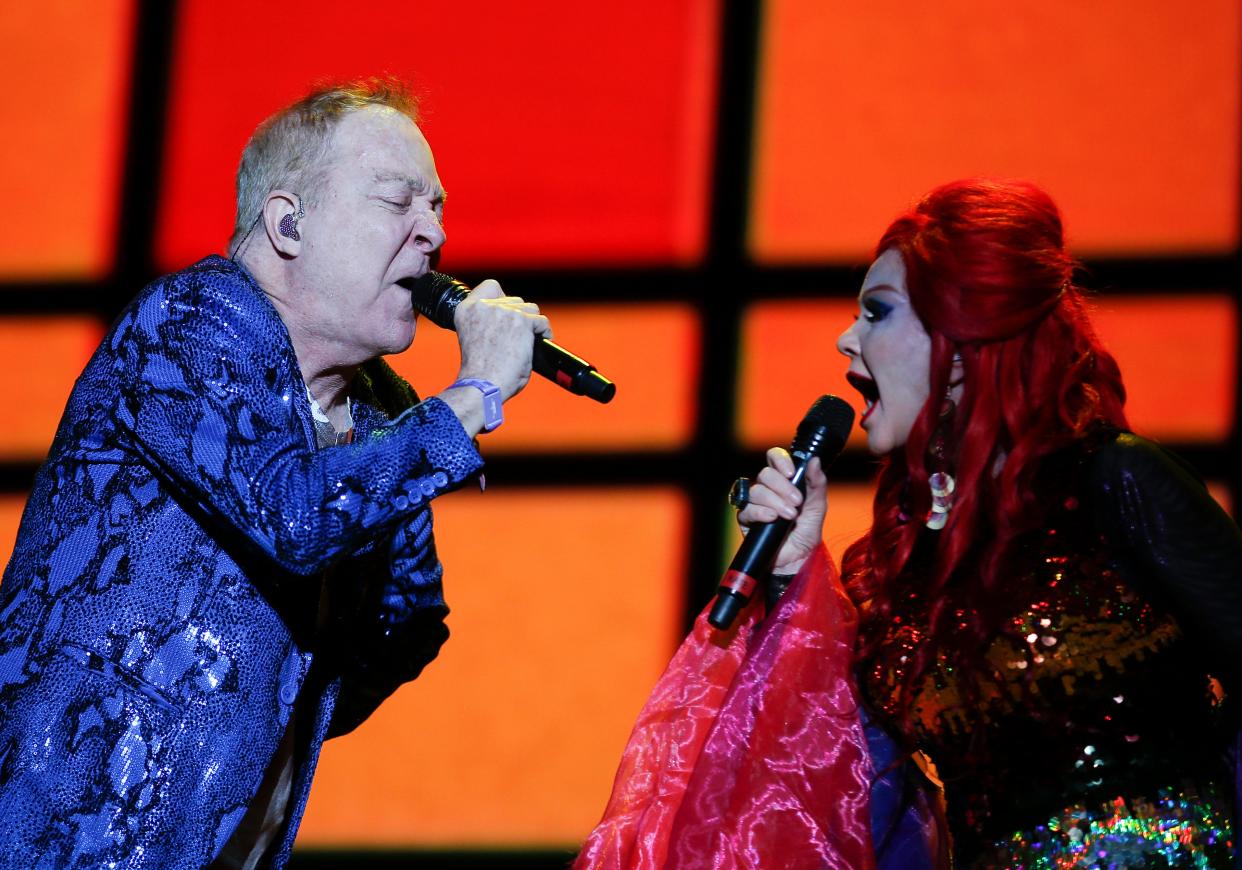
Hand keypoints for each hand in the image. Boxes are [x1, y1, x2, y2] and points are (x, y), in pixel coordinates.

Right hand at [451, 279, 550, 400]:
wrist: (483, 385)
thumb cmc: (479, 371)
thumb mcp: (473, 338)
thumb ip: (487, 324)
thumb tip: (508, 324)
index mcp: (467, 309)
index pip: (490, 286)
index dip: (502, 298)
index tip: (506, 312)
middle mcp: (484, 306)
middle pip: (514, 300)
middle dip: (519, 316)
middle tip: (520, 336)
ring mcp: (504, 312)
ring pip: (530, 309)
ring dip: (532, 324)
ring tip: (531, 340)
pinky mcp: (522, 322)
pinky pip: (541, 321)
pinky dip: (544, 332)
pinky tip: (542, 342)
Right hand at [736, 448, 826, 574]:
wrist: (798, 559)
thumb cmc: (807, 533)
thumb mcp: (817, 507)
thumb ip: (817, 483)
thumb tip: (814, 460)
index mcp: (784, 481)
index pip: (774, 458)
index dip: (780, 460)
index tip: (792, 472)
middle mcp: (767, 489)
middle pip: (765, 474)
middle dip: (783, 487)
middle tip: (797, 502)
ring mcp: (755, 504)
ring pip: (757, 491)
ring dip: (775, 501)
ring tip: (789, 516)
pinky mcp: (746, 520)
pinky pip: (747, 509)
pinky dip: (761, 512)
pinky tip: (772, 518)